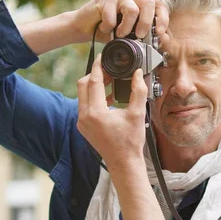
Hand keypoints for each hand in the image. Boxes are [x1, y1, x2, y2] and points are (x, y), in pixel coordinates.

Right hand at [71, 0, 169, 42]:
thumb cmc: (108, 31)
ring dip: (126, 28)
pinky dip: (109, 28)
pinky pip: (113, 16)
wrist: (84, 28)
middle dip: (146, 23)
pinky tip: (104, 28)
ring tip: (119, 34)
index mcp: (140, 1)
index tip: (161, 32)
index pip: (158, 4)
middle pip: (148, 3)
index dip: (163, 18)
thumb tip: (158, 42)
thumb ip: (142, 34)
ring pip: (133, 10)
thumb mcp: (129, 35)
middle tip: (139, 36)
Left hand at [76, 54, 147, 171]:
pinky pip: (85, 106)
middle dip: (95, 75)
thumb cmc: (130, 142)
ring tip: (110, 81)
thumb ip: (138, 90)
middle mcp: (84, 117)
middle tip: (109, 70)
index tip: (102, 56)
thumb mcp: (137, 114)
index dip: (98, 67)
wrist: (123, 163)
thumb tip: (137, 73)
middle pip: (83, 86)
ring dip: (95, 86)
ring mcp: (82, 122)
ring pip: (83, 95)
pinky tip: (109, 98)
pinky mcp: (83, 127)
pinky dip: (95, 98)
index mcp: (96, 112)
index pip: (93, 81)